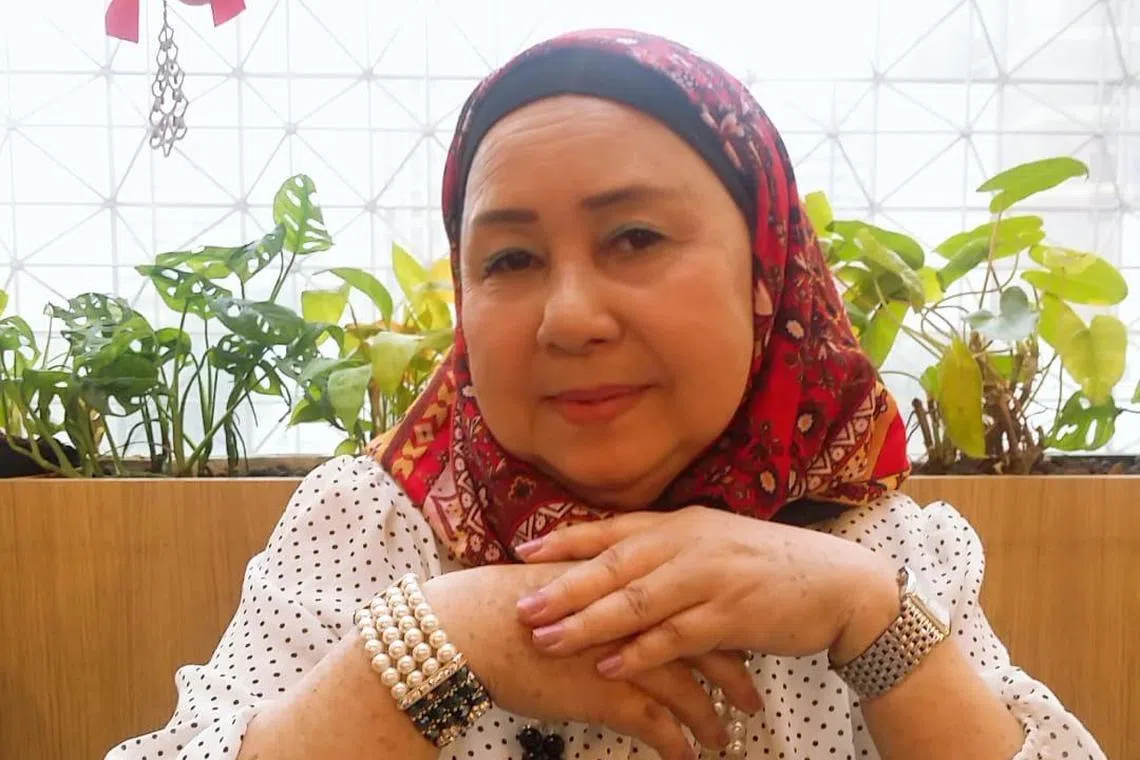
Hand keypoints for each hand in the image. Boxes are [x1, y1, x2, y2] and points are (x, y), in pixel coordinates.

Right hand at [423, 563, 762, 759]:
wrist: (472, 628)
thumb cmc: (505, 605)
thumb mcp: (561, 586)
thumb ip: (596, 593)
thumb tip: (612, 605)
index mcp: (629, 585)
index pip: (690, 606)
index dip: (718, 630)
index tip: (739, 646)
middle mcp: (636, 618)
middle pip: (704, 646)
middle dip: (732, 676)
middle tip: (752, 699)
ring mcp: (626, 657)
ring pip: (688, 691)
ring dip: (710, 718)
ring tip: (724, 737)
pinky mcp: (608, 694)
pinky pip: (658, 725)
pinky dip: (678, 743)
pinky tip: (687, 757)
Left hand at [513, 506, 900, 677]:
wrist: (837, 583)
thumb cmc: (767, 565)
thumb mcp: (713, 543)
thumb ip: (668, 549)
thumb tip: (614, 560)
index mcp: (681, 524)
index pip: (613, 529)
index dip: (566, 540)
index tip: (523, 551)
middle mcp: (690, 544)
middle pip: (615, 565)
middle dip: (564, 587)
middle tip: (522, 606)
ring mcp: (711, 578)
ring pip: (638, 601)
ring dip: (589, 623)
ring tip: (548, 639)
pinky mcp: (733, 616)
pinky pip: (676, 636)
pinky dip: (640, 652)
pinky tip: (610, 665)